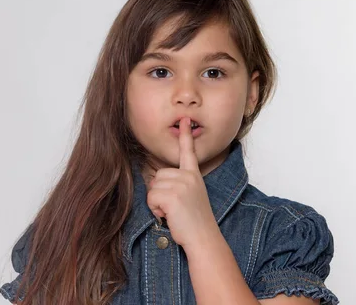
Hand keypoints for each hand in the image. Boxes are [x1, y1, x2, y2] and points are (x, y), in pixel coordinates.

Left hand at [145, 117, 218, 249]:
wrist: (203, 237)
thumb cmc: (195, 221)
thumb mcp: (191, 196)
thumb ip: (178, 184)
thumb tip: (155, 180)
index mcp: (194, 175)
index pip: (189, 152)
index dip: (185, 134)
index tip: (184, 119)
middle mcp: (189, 176)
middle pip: (158, 175)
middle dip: (159, 192)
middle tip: (175, 207)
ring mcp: (182, 185)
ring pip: (153, 187)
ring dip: (157, 202)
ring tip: (173, 212)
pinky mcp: (173, 195)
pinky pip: (151, 198)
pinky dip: (155, 209)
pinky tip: (169, 215)